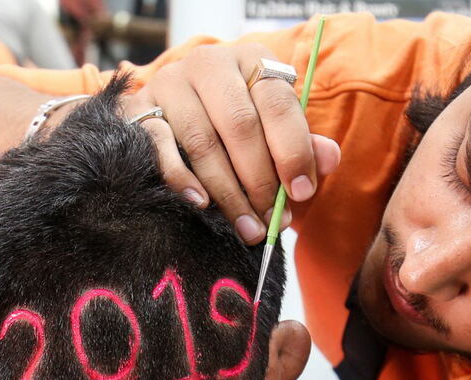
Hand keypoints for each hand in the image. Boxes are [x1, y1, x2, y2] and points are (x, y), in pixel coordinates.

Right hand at [123, 43, 341, 243]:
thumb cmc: (238, 126)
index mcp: (253, 62)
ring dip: (228, 193)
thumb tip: (330, 159)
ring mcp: (171, 83)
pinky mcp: (140, 108)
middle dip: (260, 181)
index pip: (278, 104)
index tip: (301, 192)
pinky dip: (182, 179)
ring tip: (247, 227)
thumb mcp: (275, 129)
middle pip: (240, 127)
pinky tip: (201, 204)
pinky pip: (160, 147)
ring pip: (202, 143)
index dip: (293, 151)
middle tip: (272, 221)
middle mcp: (210, 64)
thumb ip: (303, 144)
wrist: (175, 112)